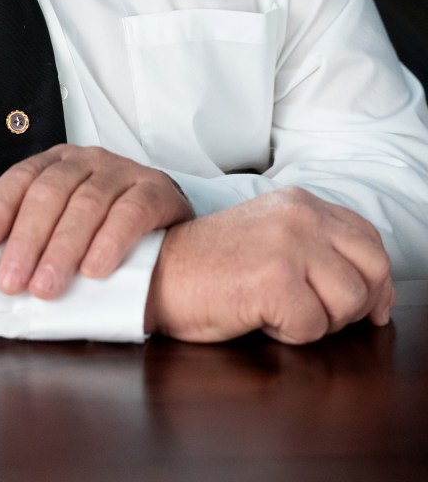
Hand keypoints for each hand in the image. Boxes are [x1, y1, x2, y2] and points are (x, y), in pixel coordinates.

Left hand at [0, 145, 192, 299]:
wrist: (172, 242)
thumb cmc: (104, 227)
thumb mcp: (54, 213)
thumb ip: (10, 200)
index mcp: (59, 161)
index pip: (22, 177)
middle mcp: (90, 159)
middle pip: (52, 193)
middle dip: (28, 239)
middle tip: (12, 281)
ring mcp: (125, 171)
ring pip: (87, 204)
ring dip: (64, 249)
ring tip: (47, 287)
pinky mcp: (158, 191)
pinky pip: (131, 213)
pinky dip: (111, 242)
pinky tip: (95, 271)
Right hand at [145, 187, 394, 343]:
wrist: (157, 272)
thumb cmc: (211, 266)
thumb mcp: (271, 239)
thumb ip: (320, 250)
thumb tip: (378, 299)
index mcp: (300, 201)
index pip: (369, 239)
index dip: (374, 279)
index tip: (365, 307)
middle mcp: (300, 215)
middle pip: (373, 270)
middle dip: (354, 304)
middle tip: (314, 312)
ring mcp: (289, 244)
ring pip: (349, 303)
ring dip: (318, 320)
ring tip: (277, 308)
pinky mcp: (275, 279)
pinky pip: (313, 327)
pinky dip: (288, 334)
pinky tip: (257, 314)